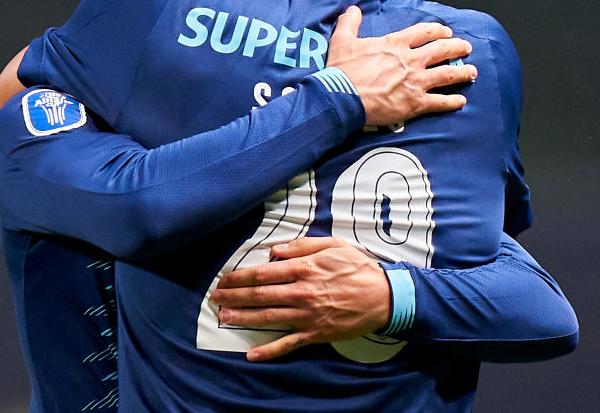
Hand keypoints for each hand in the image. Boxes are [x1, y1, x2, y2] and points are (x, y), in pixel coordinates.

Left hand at [210, 237, 390, 361]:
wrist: (384, 297)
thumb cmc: (359, 268)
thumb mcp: (333, 245)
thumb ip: (302, 246)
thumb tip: (274, 251)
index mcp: (304, 269)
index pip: (263, 273)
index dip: (240, 276)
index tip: (225, 278)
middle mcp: (301, 293)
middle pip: (259, 295)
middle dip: (233, 296)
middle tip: (215, 297)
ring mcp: (307, 316)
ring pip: (267, 317)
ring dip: (242, 318)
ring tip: (223, 317)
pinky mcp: (315, 334)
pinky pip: (288, 344)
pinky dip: (269, 351)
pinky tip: (251, 355)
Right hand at [326, 6, 476, 125]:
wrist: (342, 98)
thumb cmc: (342, 71)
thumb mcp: (342, 40)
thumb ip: (349, 23)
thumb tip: (353, 9)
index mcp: (395, 44)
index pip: (423, 32)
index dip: (437, 30)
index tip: (446, 32)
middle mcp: (410, 60)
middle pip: (441, 50)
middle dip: (457, 48)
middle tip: (467, 47)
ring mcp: (416, 82)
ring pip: (447, 74)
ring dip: (462, 72)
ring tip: (472, 72)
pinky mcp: (415, 103)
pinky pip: (440, 102)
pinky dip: (452, 102)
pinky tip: (461, 101)